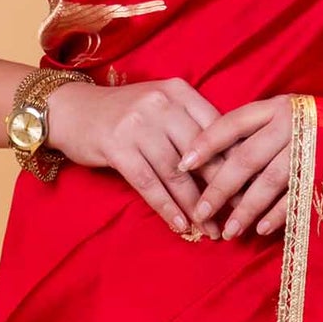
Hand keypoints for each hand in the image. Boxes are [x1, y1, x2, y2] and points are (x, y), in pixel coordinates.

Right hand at [40, 74, 221, 236]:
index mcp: (178, 92)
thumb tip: (232, 162)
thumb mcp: (160, 106)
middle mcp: (161, 104)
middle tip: (238, 217)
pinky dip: (167, 207)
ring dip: (195, 207)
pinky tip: (180, 225)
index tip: (251, 190)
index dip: (236, 162)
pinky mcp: (117, 147)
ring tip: (211, 230)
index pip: (217, 129)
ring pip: (176, 174)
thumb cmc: (123, 114)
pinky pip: (149, 184)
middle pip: (201, 154)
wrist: (70, 109)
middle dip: (221, 190)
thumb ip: (191, 124)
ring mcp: (138, 125)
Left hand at [179, 97, 296, 240]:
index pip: (232, 123)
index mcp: (277, 107)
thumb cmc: (315, 126)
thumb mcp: (286, 114)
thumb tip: (210, 157)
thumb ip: (255, 130)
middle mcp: (292, 125)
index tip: (183, 164)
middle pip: (245, 158)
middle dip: (219, 188)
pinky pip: (296, 195)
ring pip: (269, 181)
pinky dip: (277, 214)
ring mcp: (310, 149)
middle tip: (201, 212)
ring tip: (229, 230)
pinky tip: (260, 229)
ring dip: (245, 208)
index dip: (205, 143)